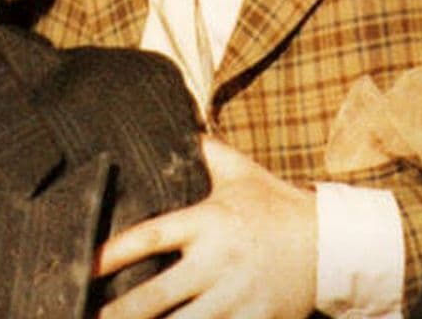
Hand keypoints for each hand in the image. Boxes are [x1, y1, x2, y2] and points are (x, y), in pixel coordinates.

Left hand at [96, 136, 316, 318]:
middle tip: (88, 318)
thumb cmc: (278, 205)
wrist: (337, 244)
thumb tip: (182, 121)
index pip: (149, 238)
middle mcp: (217, 263)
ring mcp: (237, 297)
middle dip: (121, 312)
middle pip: (157, 296)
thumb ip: (208, 151)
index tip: (84, 266)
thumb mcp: (242, 174)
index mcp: (207, 223)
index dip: (113, 253)